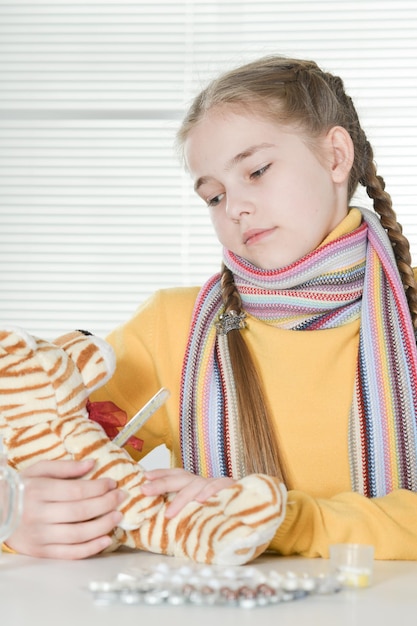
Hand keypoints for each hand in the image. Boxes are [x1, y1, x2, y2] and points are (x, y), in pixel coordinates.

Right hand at [5, 459, 126, 559]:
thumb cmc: (21, 488)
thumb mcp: (39, 470)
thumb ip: (65, 467)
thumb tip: (91, 463)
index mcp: (40, 492)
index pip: (77, 491)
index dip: (99, 487)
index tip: (112, 483)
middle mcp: (40, 515)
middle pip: (81, 512)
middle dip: (106, 504)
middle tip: (121, 497)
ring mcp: (40, 536)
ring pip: (78, 534)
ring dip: (103, 526)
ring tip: (117, 516)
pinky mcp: (41, 552)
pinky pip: (70, 553)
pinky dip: (91, 548)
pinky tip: (106, 539)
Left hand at [141, 468, 234, 517]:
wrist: (252, 507)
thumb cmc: (221, 510)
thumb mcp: (200, 509)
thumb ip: (185, 509)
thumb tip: (161, 518)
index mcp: (195, 484)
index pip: (176, 475)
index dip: (160, 474)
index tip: (144, 476)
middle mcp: (203, 482)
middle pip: (181, 478)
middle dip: (162, 483)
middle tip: (145, 490)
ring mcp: (217, 484)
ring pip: (197, 485)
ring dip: (182, 497)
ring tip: (169, 512)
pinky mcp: (232, 488)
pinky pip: (219, 487)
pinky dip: (210, 492)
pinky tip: (201, 500)